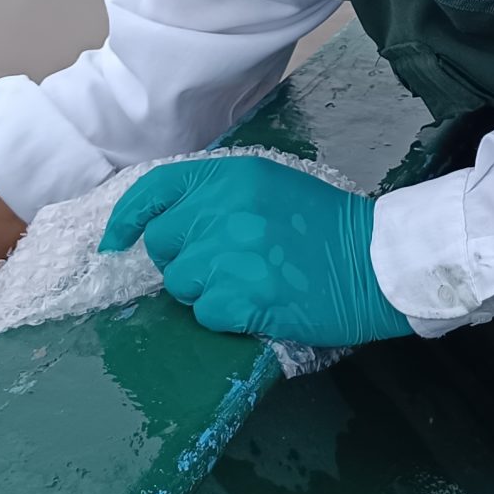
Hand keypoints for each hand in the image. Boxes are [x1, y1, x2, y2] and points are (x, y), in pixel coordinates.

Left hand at [100, 157, 411, 347]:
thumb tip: (164, 225)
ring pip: (180, 284)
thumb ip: (219, 196)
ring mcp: (231, 255)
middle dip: (181, 260)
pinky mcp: (242, 297)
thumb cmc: (327, 226)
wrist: (376, 263)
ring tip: (250, 283)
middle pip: (162, 243)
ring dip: (205, 291)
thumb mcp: (272, 187)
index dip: (128, 217)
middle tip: (221, 266)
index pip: (156, 187)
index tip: (117, 242)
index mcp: (232, 176)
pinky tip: (260, 304)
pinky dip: (226, 317)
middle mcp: (224, 210)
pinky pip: (205, 314)